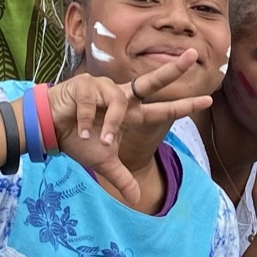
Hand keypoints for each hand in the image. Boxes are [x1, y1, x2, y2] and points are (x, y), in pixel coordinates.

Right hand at [48, 53, 214, 198]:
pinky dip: (86, 122)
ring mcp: (104, 88)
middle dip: (171, 69)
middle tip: (191, 55)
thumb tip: (137, 200)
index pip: (161, 109)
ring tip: (99, 139)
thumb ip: (122, 177)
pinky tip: (79, 130)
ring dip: (111, 125)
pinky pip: (92, 104)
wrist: (49, 130)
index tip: (208, 99)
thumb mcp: (104, 162)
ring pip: (119, 104)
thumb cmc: (77, 140)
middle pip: (151, 81)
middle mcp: (121, 96)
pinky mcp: (85, 85)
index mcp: (129, 113)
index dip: (183, 106)